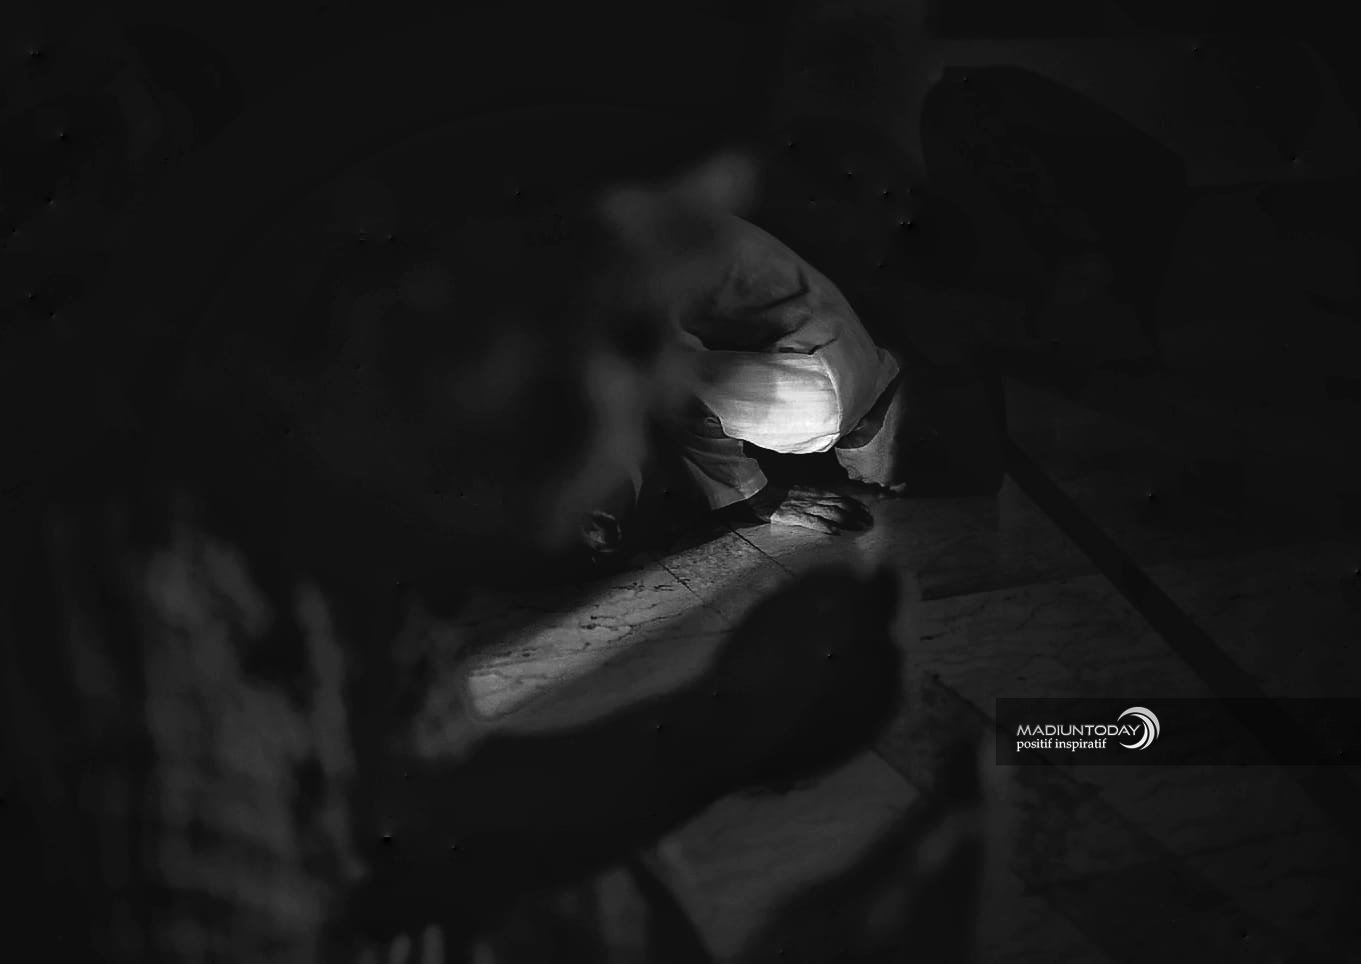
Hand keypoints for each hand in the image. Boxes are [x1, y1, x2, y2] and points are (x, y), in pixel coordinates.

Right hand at [748, 485, 873, 533]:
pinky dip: (826, 527)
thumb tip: (824, 502)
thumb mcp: (799, 490)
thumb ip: (812, 496)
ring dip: (848, 520)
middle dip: (857, 513)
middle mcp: (814, 498)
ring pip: (832, 512)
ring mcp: (806, 506)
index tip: (867, 510)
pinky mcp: (796, 515)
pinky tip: (835, 532)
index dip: (855, 503)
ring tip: (859, 528)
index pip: (840, 497)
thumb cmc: (777, 492)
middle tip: (869, 522)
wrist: (760, 490)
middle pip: (842, 504)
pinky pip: (814, 521)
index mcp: (815, 491)